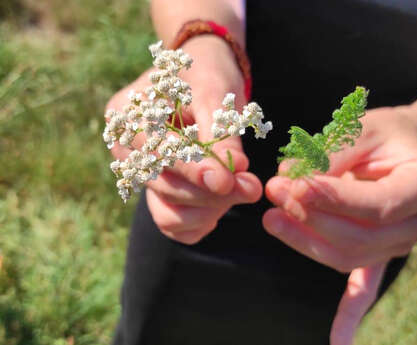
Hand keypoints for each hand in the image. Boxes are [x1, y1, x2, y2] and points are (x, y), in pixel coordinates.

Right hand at [106, 37, 261, 243]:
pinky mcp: (158, 194)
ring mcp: (141, 177)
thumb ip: (221, 134)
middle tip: (251, 187)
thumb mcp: (214, 93)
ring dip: (210, 207)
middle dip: (211, 192)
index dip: (192, 169)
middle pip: (163, 186)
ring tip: (242, 187)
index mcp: (127, 115)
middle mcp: (126, 151)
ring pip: (169, 211)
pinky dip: (201, 221)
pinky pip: (174, 224)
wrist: (203, 77)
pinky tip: (223, 203)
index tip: (226, 181)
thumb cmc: (206, 74)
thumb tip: (236, 170)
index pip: (156, 152)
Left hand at [262, 106, 416, 344]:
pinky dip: (349, 314)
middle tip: (274, 190)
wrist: (403, 148)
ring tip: (272, 216)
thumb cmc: (383, 135)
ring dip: (306, 240)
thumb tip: (289, 179)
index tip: (293, 183)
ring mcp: (399, 244)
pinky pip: (365, 286)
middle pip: (359, 237)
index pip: (375, 205)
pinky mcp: (379, 253)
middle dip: (310, 216)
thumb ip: (329, 153)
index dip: (331, 198)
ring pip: (348, 257)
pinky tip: (338, 341)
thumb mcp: (361, 128)